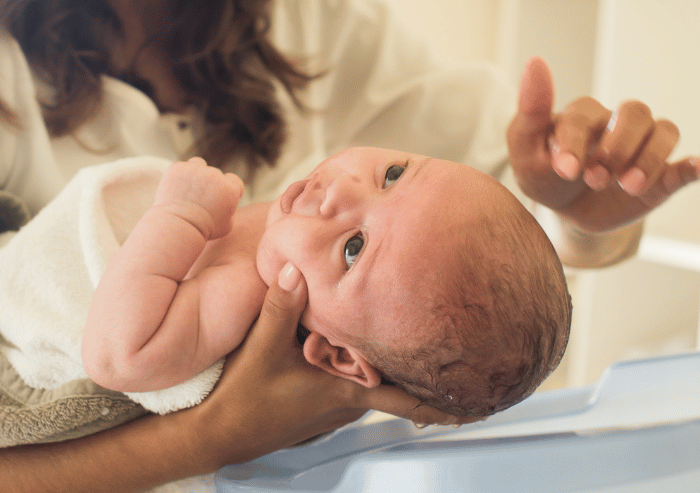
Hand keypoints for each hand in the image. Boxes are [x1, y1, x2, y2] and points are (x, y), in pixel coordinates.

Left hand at [153, 157, 243, 239]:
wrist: (177, 227)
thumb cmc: (203, 230)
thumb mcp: (226, 226)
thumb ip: (230, 210)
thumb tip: (228, 204)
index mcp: (229, 188)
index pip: (233, 180)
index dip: (227, 188)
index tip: (219, 197)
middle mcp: (214, 175)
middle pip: (214, 173)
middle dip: (209, 183)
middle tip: (199, 199)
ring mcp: (195, 170)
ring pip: (198, 164)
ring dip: (196, 173)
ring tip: (188, 189)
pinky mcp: (178, 168)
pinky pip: (181, 167)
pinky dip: (178, 176)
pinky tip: (176, 188)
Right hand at [201, 264, 467, 466]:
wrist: (216, 431)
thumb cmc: (243, 402)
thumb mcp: (262, 349)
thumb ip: (282, 307)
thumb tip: (297, 268)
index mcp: (345, 390)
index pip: (408, 400)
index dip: (447, 402)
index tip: (483, 403)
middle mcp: (347, 398)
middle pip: (396, 377)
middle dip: (426, 365)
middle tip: (462, 350)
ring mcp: (335, 401)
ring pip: (374, 374)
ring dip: (391, 359)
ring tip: (412, 331)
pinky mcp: (320, 398)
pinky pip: (353, 375)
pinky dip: (363, 359)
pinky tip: (353, 339)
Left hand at [507, 58, 699, 233]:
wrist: (567, 213)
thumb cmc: (544, 174)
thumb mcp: (525, 149)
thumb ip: (530, 109)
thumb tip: (535, 60)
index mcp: (584, 114)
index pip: (587, 115)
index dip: (577, 142)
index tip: (565, 171)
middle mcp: (618, 124)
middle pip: (635, 112)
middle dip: (617, 148)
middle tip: (593, 180)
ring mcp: (642, 149)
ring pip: (664, 131)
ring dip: (650, 158)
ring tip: (628, 185)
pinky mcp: (661, 177)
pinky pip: (686, 165)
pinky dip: (696, 165)